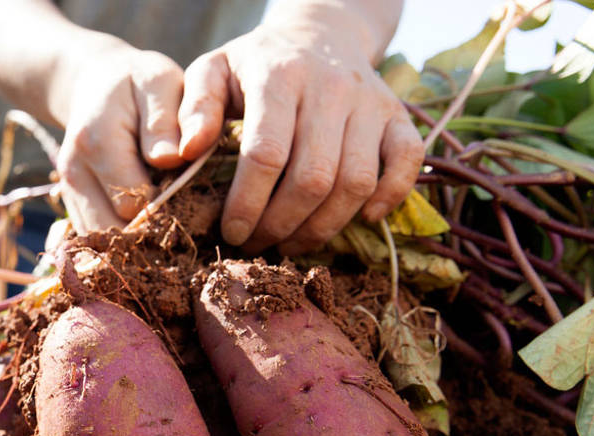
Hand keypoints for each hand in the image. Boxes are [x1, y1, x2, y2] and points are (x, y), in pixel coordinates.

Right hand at [53, 43, 187, 232]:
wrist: (96, 84)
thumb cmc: (138, 82)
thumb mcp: (159, 82)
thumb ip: (165, 120)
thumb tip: (172, 159)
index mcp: (97, 142)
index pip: (134, 201)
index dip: (170, 206)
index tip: (197, 197)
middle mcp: (74, 173)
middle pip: (115, 231)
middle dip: (154, 233)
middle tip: (189, 220)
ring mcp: (68, 192)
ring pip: (102, 244)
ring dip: (137, 244)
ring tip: (169, 228)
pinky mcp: (72, 205)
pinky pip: (96, 240)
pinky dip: (123, 243)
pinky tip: (149, 228)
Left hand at [177, 20, 423, 254]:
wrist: (319, 33)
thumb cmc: (255, 65)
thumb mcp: (212, 72)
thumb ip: (193, 109)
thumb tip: (184, 152)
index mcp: (279, 77)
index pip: (266, 154)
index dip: (248, 203)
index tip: (231, 232)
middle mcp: (331, 88)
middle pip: (313, 177)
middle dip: (281, 224)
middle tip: (257, 245)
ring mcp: (371, 102)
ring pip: (356, 181)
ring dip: (323, 226)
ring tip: (291, 243)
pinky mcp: (398, 115)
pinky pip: (408, 162)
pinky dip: (390, 196)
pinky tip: (362, 219)